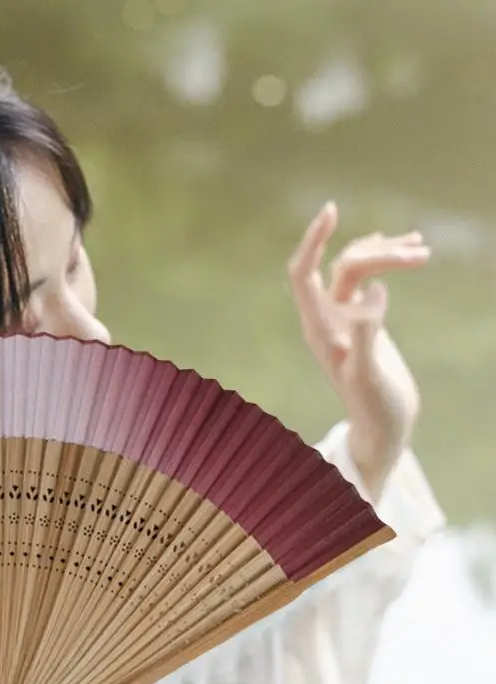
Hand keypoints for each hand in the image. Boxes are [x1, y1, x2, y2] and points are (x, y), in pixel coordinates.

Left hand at [287, 202, 429, 499]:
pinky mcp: (362, 320)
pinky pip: (367, 279)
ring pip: (358, 269)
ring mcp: (343, 319)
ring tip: (423, 250)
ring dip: (388, 254)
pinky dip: (387, 261)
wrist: (385, 430)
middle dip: (378, 251)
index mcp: (318, 329)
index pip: (303, 274)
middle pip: (343, 265)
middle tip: (420, 253)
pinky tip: (408, 248)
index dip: (313, 241)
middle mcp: (325, 319)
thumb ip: (367, 334)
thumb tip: (373, 291)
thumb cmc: (377, 409)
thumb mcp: (370, 375)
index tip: (331, 210)